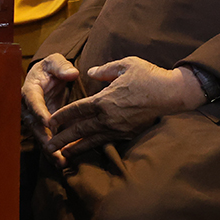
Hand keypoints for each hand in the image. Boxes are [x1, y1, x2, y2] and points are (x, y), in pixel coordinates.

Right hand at [22, 54, 79, 157]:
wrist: (46, 78)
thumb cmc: (50, 69)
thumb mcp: (55, 62)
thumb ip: (62, 66)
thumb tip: (72, 73)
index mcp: (30, 90)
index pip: (33, 101)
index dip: (39, 112)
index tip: (48, 122)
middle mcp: (28, 107)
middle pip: (33, 124)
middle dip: (42, 137)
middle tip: (52, 149)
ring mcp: (34, 119)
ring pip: (39, 136)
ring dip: (49, 149)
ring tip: (60, 161)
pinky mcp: (42, 127)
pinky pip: (46, 140)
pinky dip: (54, 151)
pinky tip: (63, 162)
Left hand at [45, 57, 205, 164]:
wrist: (172, 94)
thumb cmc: (149, 76)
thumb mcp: (125, 65)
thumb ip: (104, 70)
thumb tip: (89, 72)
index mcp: (104, 100)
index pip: (76, 110)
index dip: (61, 117)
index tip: (49, 122)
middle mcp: (109, 117)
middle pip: (80, 130)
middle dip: (62, 138)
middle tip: (47, 146)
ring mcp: (118, 128)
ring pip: (91, 140)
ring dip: (75, 148)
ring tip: (61, 154)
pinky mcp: (128, 135)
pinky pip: (106, 142)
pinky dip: (93, 148)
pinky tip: (85, 151)